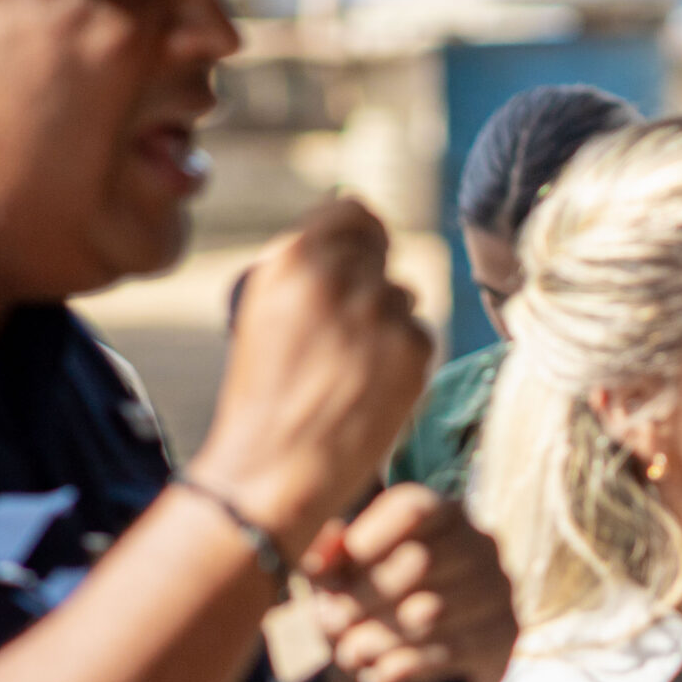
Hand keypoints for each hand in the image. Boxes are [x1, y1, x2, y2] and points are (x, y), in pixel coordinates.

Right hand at [186, 199, 432, 551]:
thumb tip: (355, 218)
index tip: (362, 253)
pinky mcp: (412, 349)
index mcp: (291, 259)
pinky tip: (369, 389)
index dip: (361, 232)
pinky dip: (402, 359)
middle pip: (381, 253)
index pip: (352, 209)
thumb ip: (305, 262)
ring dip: (386, 322)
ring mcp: (378, 311)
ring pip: (403, 296)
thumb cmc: (262, 396)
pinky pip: (419, 335)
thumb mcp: (263, 310)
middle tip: (349, 331)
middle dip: (370, 283)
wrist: (273, 471)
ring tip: (349, 368)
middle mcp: (336, 276)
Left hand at [307, 486, 517, 681]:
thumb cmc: (369, 612)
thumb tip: (323, 551)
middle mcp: (481, 544)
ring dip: (377, 638)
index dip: (369, 538)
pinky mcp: (504, 636)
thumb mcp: (340, 584)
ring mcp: (498, 590)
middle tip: (333, 621)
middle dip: (364, 596)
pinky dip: (402, 667)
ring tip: (351, 652)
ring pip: (429, 613)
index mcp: (443, 514)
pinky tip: (379, 676)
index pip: (413, 508)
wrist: (410, 679)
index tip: (333, 572)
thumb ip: (327, 561)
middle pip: (419, 560)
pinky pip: (447, 652)